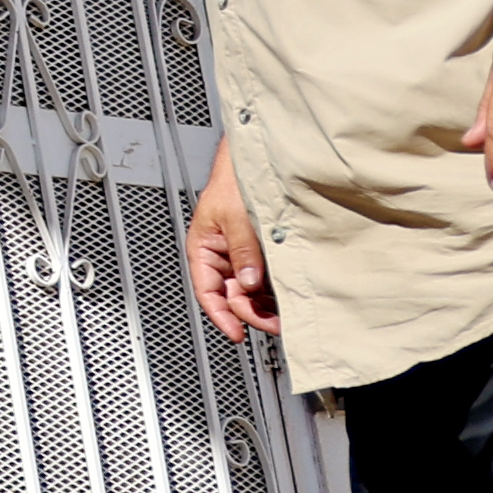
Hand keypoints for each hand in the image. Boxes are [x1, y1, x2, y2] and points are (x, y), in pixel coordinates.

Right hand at [185, 149, 274, 343]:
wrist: (254, 159)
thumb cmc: (234, 180)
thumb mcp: (236, 217)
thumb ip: (243, 251)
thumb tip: (250, 283)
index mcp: (204, 249)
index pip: (208, 292)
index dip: (221, 315)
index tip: (236, 333)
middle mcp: (222, 256)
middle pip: (233, 296)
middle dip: (252, 312)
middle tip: (275, 323)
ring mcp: (243, 255)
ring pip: (251, 291)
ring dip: (266, 305)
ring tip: (285, 314)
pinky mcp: (261, 252)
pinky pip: (266, 279)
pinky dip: (275, 291)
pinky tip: (288, 297)